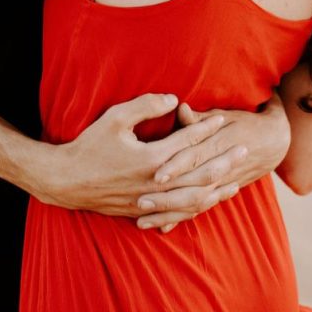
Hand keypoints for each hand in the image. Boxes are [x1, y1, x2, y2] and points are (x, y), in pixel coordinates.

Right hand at [30, 92, 238, 217]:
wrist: (67, 181)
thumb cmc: (89, 146)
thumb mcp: (115, 118)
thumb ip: (146, 106)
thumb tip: (173, 99)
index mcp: (151, 159)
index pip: (187, 143)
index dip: (206, 130)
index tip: (223, 120)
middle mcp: (156, 183)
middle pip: (198, 173)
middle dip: (223, 160)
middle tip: (244, 149)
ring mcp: (151, 200)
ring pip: (192, 198)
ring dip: (216, 188)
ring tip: (236, 180)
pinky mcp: (144, 211)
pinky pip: (178, 212)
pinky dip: (197, 207)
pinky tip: (208, 203)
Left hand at [135, 95, 290, 231]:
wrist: (274, 141)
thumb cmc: (243, 121)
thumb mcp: (224, 114)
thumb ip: (199, 118)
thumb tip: (180, 108)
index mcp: (218, 145)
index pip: (194, 157)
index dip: (176, 166)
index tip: (156, 175)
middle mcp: (220, 169)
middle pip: (191, 186)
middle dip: (166, 197)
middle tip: (140, 201)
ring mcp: (221, 184)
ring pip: (194, 204)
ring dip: (169, 213)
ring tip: (143, 221)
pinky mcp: (221, 193)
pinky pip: (201, 209)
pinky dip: (182, 218)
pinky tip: (163, 227)